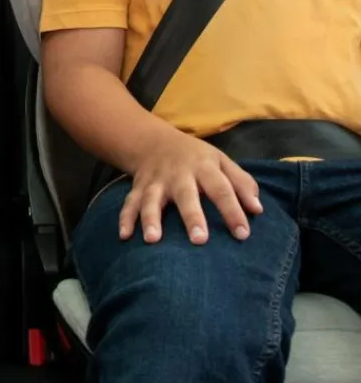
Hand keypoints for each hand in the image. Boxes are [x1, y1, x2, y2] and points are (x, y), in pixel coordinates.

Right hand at [119, 132, 262, 244]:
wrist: (154, 142)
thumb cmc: (195, 158)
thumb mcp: (221, 161)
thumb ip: (241, 183)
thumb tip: (258, 210)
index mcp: (203, 167)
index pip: (221, 189)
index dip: (232, 211)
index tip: (243, 234)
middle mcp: (178, 174)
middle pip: (185, 195)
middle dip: (192, 216)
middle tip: (200, 240)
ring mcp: (155, 182)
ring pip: (151, 200)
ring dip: (151, 219)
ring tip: (153, 240)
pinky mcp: (137, 188)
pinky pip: (129, 203)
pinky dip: (125, 219)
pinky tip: (124, 236)